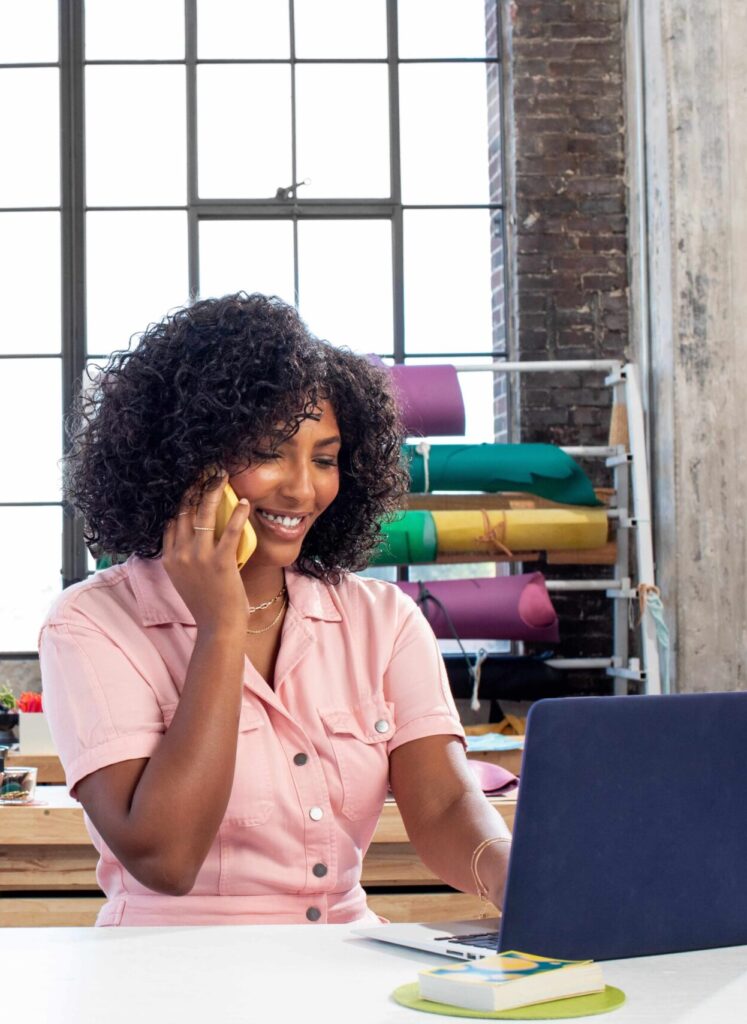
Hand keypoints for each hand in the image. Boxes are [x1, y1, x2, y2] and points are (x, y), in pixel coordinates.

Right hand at [162, 472, 249, 632]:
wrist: (218, 627)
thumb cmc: (207, 604)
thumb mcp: (185, 579)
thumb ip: (184, 557)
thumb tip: (191, 537)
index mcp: (170, 558)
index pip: (172, 519)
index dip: (181, 498)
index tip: (190, 482)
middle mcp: (180, 554)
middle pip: (185, 510)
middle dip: (194, 486)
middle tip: (206, 469)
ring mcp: (198, 558)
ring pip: (203, 514)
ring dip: (213, 491)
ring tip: (222, 475)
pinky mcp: (220, 562)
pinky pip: (229, 531)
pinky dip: (237, 514)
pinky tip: (244, 502)